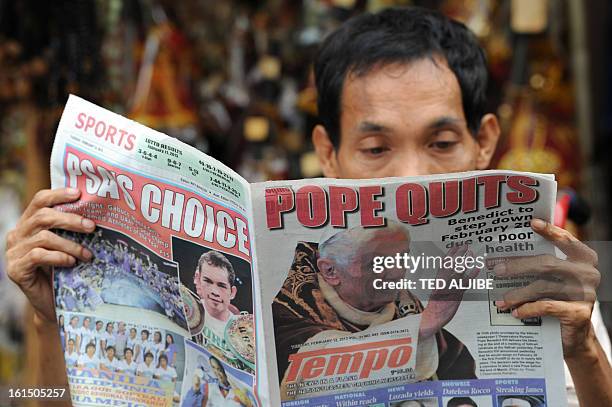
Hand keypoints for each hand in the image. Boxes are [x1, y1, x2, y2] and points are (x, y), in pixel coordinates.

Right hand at [6, 188, 94, 323]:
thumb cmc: (64, 270)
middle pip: (42, 217)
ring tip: (87, 254)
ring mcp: (13, 252)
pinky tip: (71, 263)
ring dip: (70, 244)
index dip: (58, 194)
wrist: (53, 303)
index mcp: (29, 223)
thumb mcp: (68, 245)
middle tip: (91, 227)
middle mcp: (17, 234)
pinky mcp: (15, 269)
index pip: (39, 200)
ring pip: (43, 237)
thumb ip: (72, 229)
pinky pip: (37, 255)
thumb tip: (97, 212)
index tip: (79, 194)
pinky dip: (58, 257)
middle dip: (70, 220)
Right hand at [420, 244, 479, 339]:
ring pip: (457, 273)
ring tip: (471, 253)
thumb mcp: (437, 291)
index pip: (443, 263)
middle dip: (457, 254)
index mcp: (437, 280)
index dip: (450, 253)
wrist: (432, 319)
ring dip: (465, 262)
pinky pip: (464, 284)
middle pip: (450, 265)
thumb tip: (451, 272)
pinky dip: (471, 276)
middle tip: (465, 245)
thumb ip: (443, 282)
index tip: (455, 245)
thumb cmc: (436, 306)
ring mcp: (449, 289)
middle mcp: (441, 283)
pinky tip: (477, 269)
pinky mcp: (456, 296)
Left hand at [495, 219, 599, 356]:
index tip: (531, 222)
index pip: (566, 241)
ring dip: (516, 293)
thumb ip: (541, 264)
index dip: (550, 231)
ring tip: (499, 299)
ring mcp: (586, 294)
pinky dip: (528, 309)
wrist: (575, 336)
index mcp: (584, 259)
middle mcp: (588, 274)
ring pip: (542, 287)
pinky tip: (515, 312)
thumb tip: (506, 254)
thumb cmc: (558, 299)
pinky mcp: (579, 313)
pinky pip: (546, 307)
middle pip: (546, 264)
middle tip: (496, 268)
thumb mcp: (554, 279)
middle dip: (517, 266)